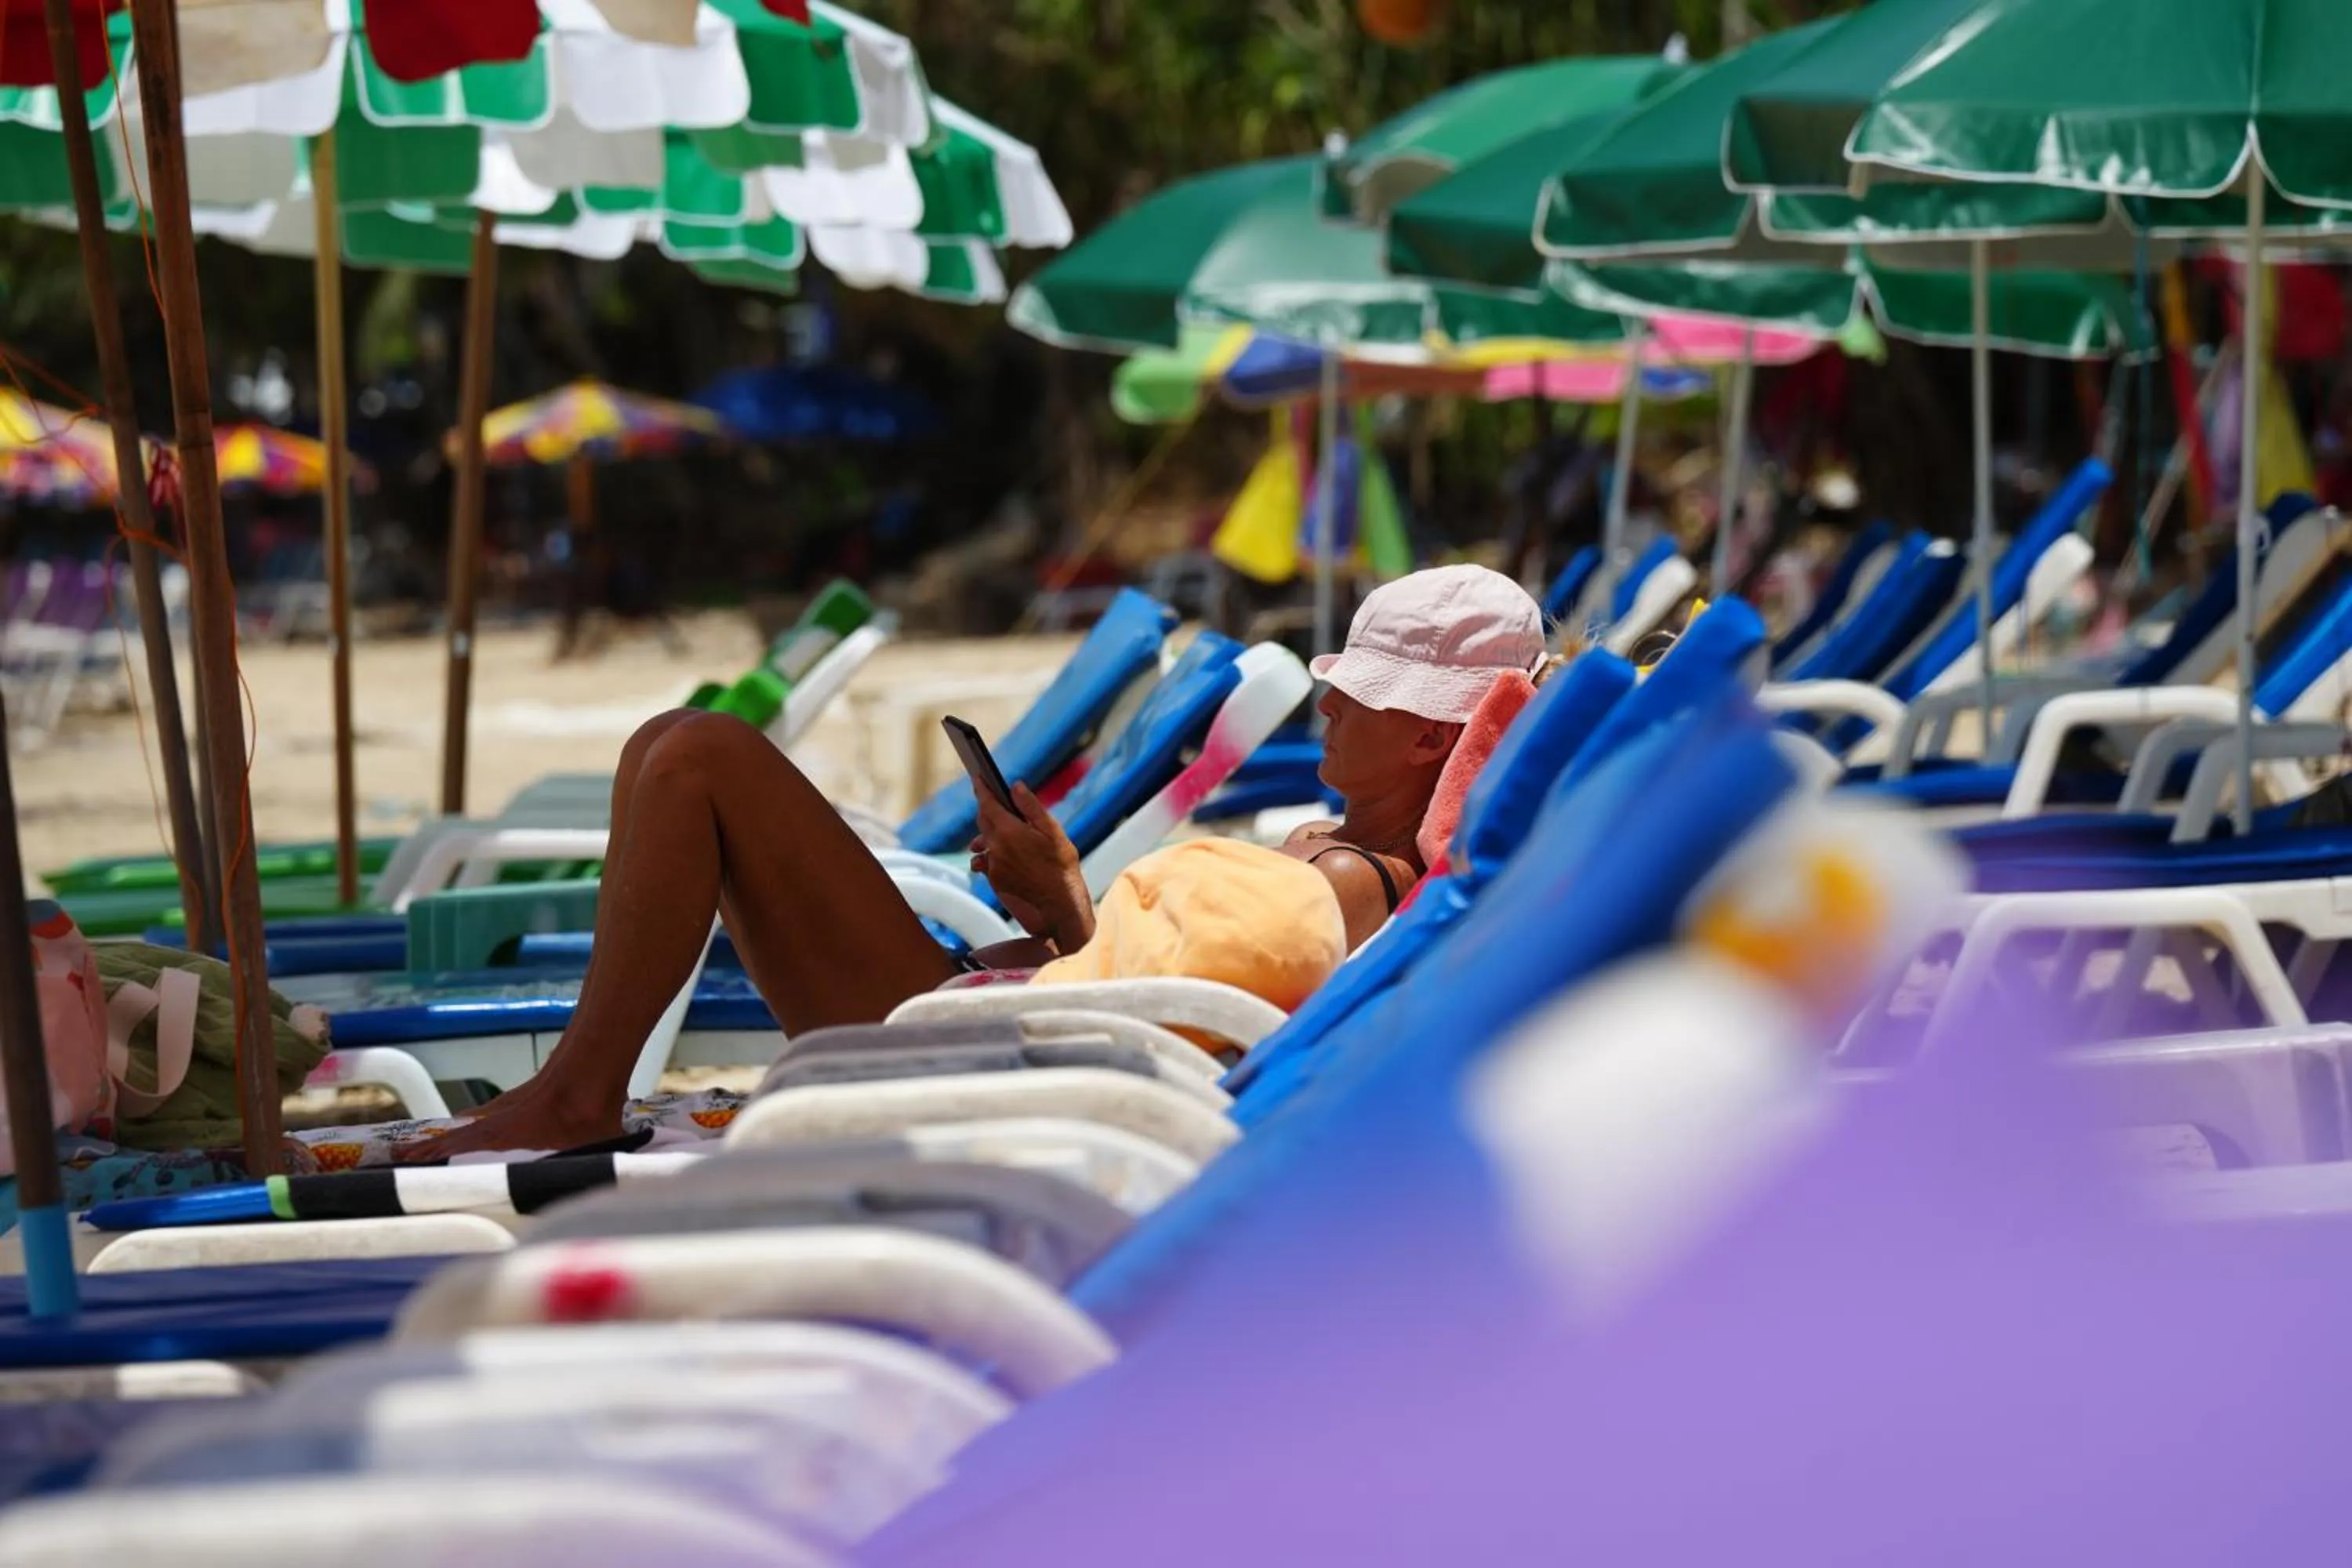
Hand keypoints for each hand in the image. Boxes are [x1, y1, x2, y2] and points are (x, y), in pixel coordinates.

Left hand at [970, 783, 1092, 950]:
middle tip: (997, 803)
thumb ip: (1031, 807)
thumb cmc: (1062, 868)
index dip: (981, 788)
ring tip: (1003, 833)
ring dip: (989, 834)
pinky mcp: (994, 881)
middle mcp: (996, 847)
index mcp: (1009, 831)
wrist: (1059, 908)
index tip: (978, 777)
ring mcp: (993, 866)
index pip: (987, 803)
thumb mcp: (1053, 832)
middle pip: (983, 820)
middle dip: (988, 809)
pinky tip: (1004, 857)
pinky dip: (990, 855)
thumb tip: (1016, 786)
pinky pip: (985, 862)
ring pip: (983, 842)